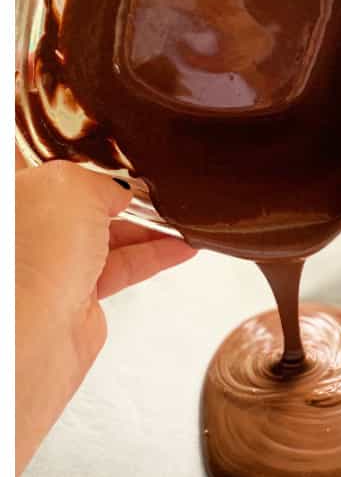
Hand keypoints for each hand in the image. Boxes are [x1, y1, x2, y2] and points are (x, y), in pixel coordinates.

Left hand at [15, 161, 194, 476]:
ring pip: (105, 233)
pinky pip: (121, 266)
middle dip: (120, 188)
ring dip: (148, 225)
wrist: (29, 335)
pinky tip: (184, 247)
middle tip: (161, 179)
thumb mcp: (73, 187)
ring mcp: (48, 260)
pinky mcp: (75, 293)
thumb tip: (120, 191)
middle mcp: (25, 225)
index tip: (121, 141)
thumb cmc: (30, 259)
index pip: (45, 155)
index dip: (83, 147)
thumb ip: (102, 180)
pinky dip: (154, 255)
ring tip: (187, 216)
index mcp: (12, 189)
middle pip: (79, 196)